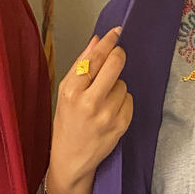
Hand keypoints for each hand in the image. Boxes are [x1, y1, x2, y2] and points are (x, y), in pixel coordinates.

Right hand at [45, 28, 132, 193]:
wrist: (71, 161)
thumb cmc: (67, 125)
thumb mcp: (65, 93)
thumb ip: (81, 66)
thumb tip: (97, 42)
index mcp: (72, 92)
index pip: (95, 58)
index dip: (109, 42)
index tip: (117, 32)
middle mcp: (90, 104)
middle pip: (116, 64)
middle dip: (118, 57)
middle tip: (115, 59)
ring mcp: (107, 116)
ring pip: (123, 84)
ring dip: (116, 87)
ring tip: (103, 102)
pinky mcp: (120, 126)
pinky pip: (129, 100)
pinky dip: (122, 102)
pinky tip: (110, 112)